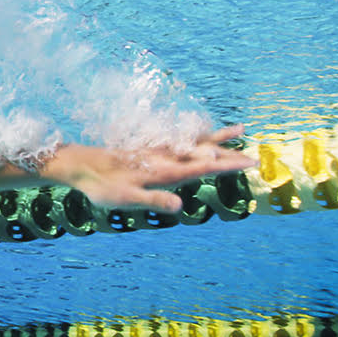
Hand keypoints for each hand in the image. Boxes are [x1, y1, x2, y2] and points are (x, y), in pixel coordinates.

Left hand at [43, 126, 255, 211]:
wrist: (81, 164)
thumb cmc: (103, 186)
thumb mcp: (127, 199)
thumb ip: (154, 201)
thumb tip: (179, 207)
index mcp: (165, 171)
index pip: (203, 168)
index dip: (227, 166)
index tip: (251, 161)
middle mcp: (166, 157)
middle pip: (205, 153)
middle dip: (230, 154)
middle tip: (256, 155)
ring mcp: (159, 150)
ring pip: (195, 142)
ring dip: (217, 138)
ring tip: (238, 129)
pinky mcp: (150, 148)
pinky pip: (181, 140)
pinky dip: (197, 136)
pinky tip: (201, 135)